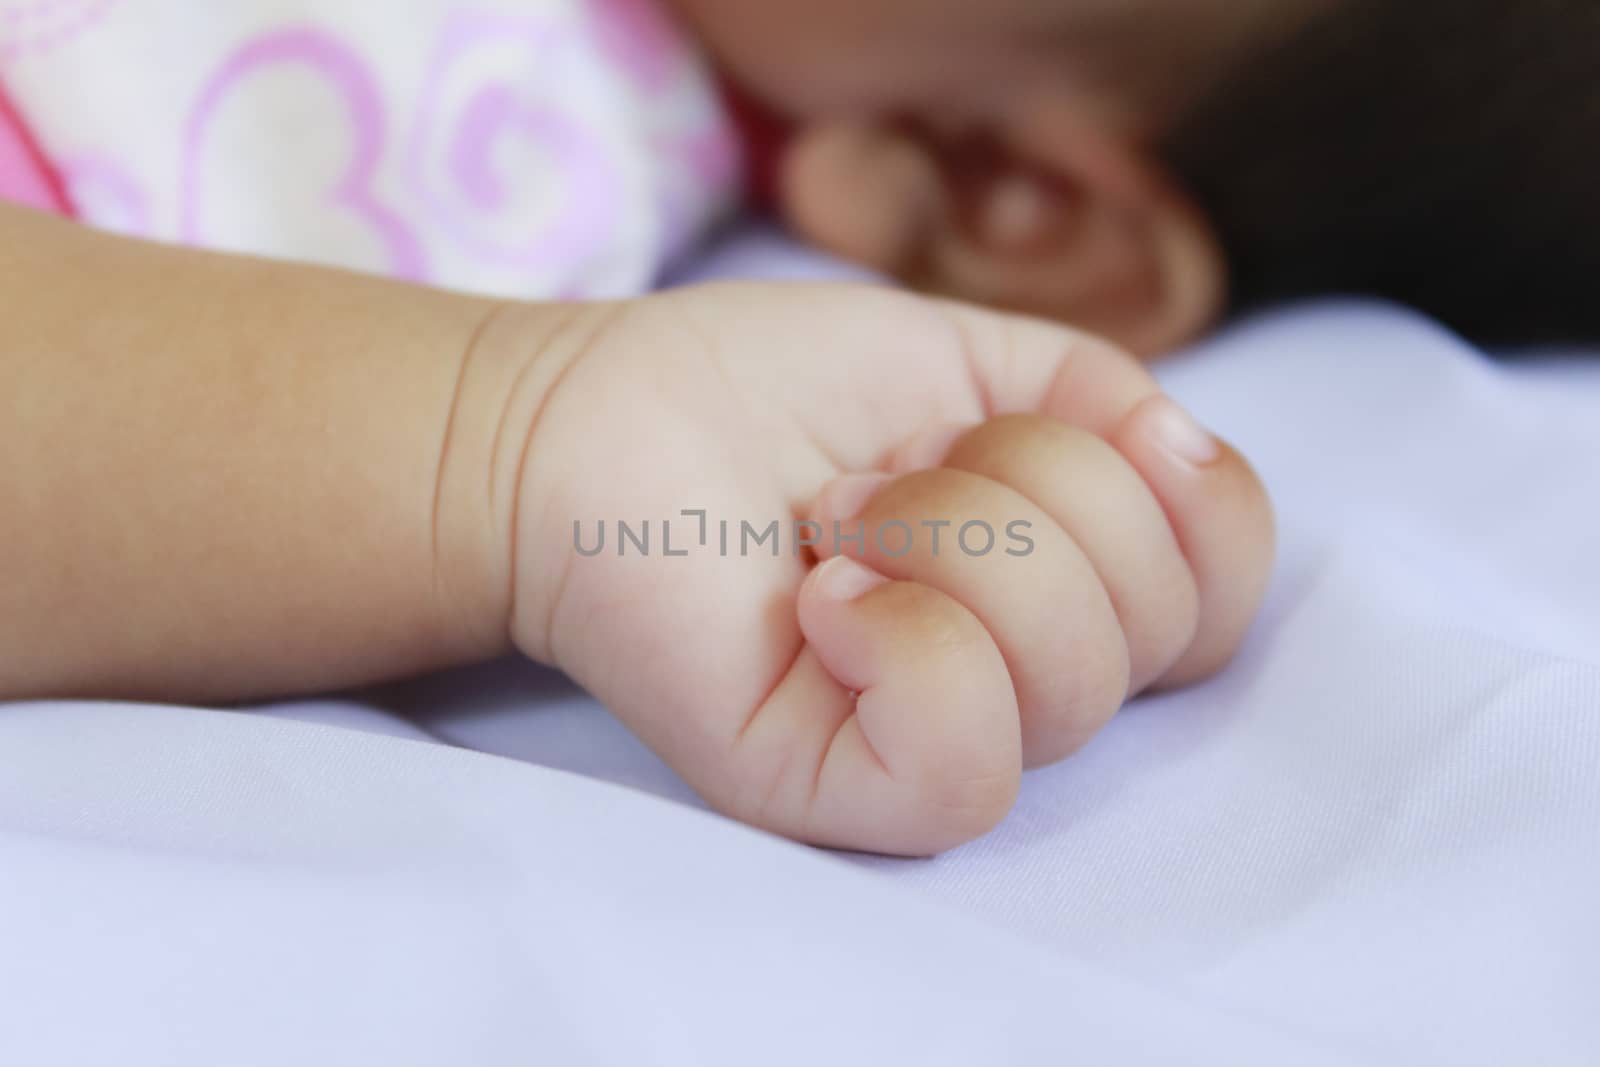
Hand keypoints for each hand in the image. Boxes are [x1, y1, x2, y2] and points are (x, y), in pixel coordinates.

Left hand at [505, 283, 1272, 854]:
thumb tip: (1188, 458)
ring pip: (1072, 679)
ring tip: (829, 522)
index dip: (1188, 499)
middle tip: (876, 475)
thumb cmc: (762, 391)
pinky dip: (905, 642)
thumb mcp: (967, 355)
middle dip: (1021, 490)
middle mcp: (1020, 678)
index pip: (1223, 588)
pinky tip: (818, 598)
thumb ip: (1103, 402)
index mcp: (1064, 583)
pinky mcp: (838, 793)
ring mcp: (932, 742)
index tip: (1057, 425)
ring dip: (944, 539)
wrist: (587, 424)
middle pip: (1156, 624)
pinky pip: (967, 761)